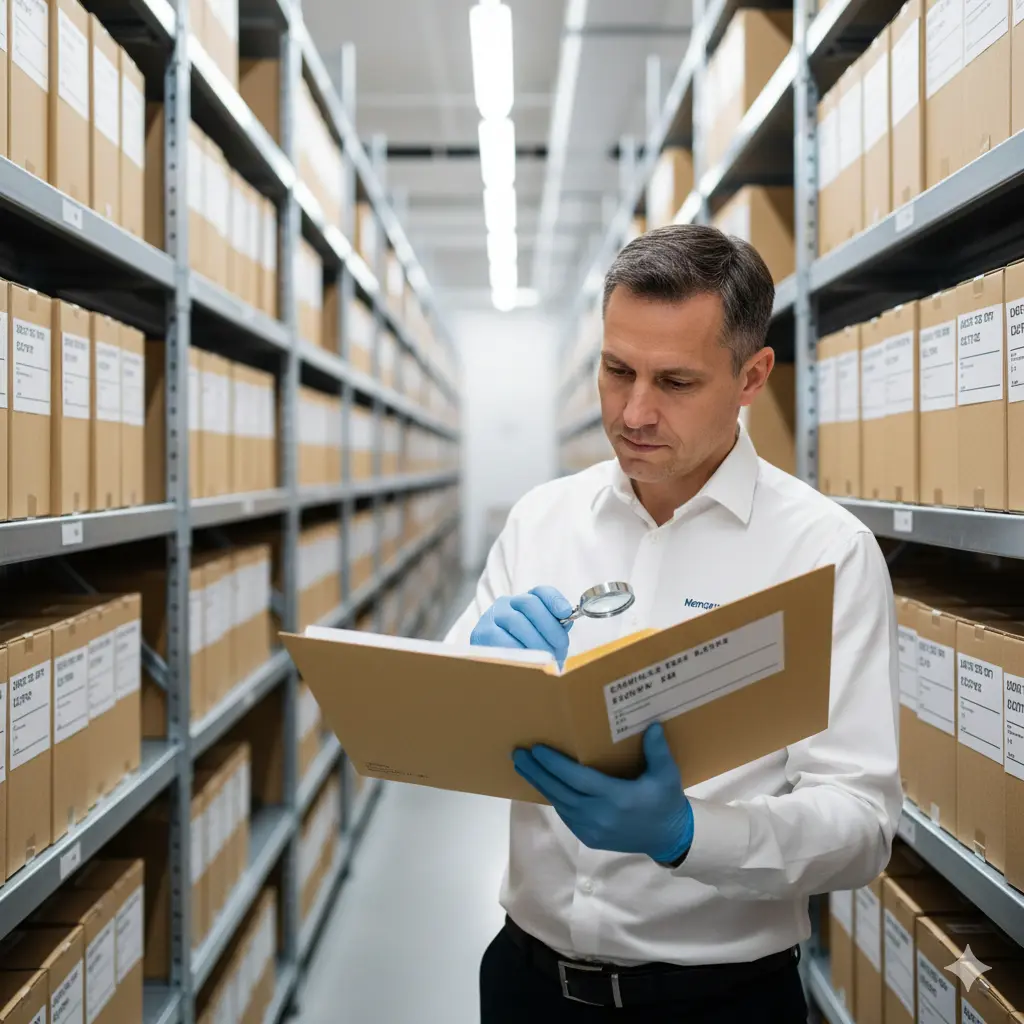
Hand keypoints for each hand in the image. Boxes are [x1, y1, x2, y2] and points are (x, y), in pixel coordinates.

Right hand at [470, 587, 573, 664]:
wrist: (494, 672)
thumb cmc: (525, 654)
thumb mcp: (543, 639)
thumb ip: (555, 628)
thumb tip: (567, 621)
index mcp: (523, 603)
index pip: (540, 592)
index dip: (554, 600)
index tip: (566, 613)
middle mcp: (506, 604)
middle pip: (529, 604)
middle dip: (549, 626)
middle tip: (560, 645)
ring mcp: (491, 617)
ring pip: (517, 621)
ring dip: (537, 641)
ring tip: (547, 657)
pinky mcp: (481, 634)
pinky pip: (502, 640)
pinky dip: (519, 650)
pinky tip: (528, 660)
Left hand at [513, 722, 693, 863]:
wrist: (668, 838)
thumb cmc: (666, 802)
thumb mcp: (667, 775)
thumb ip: (658, 751)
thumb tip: (652, 724)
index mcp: (617, 798)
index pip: (578, 779)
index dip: (555, 764)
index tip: (536, 749)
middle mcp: (600, 816)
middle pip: (560, 791)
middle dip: (537, 772)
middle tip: (518, 754)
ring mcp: (592, 830)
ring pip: (560, 804)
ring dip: (540, 784)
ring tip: (523, 765)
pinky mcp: (589, 838)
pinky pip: (566, 815)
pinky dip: (553, 797)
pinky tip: (543, 783)